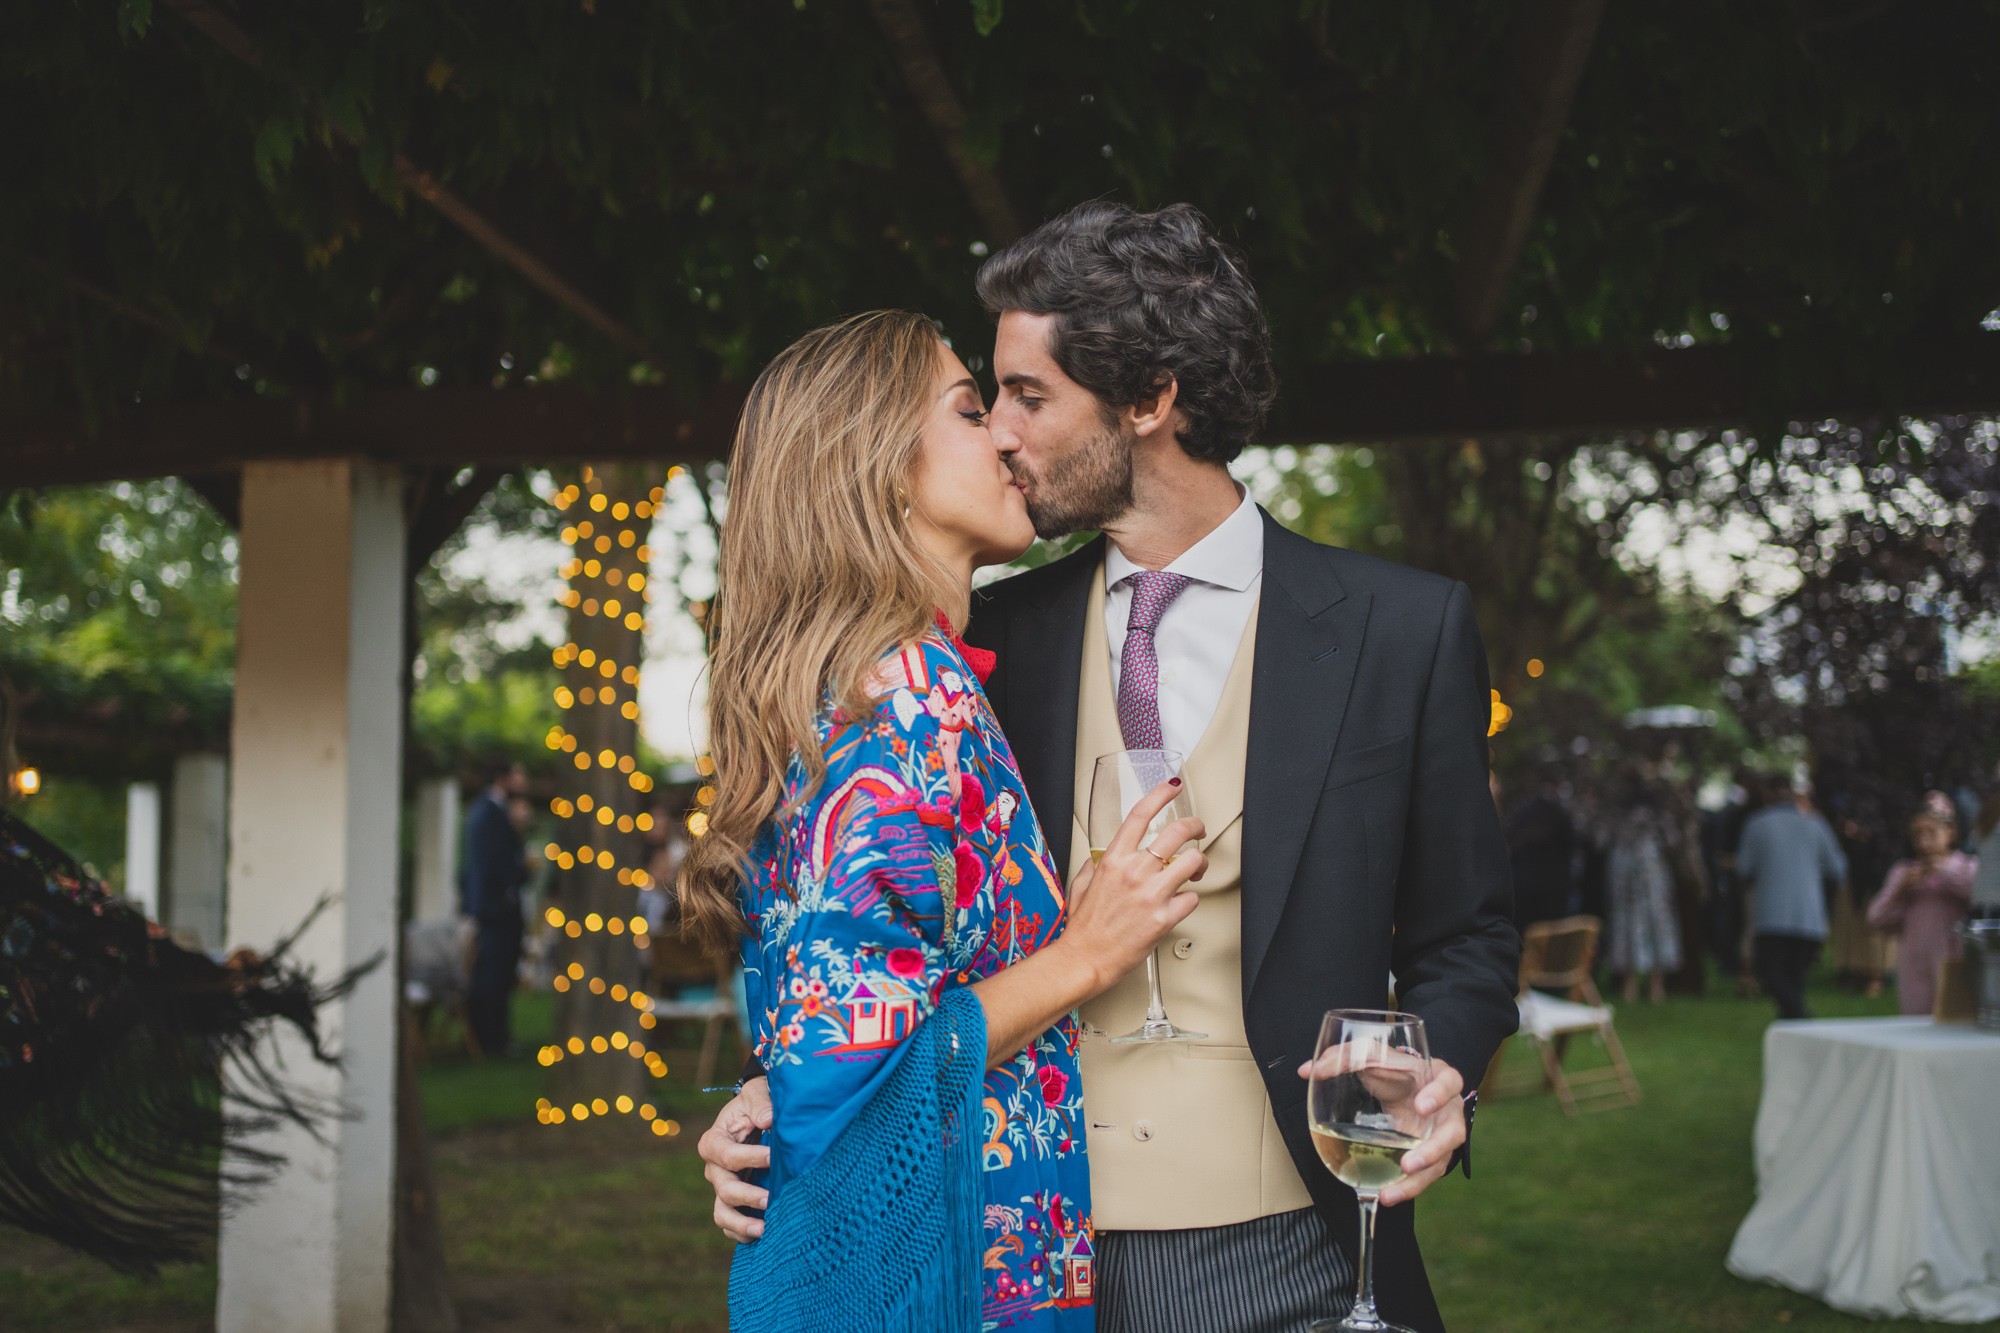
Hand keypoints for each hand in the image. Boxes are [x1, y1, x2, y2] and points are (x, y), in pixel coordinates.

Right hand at [700, 1077, 772, 1241]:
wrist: (755, 1115)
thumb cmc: (755, 1104)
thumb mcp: (756, 1095)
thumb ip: (760, 1104)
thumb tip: (768, 1120)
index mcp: (714, 1141)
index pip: (726, 1155)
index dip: (748, 1158)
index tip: (772, 1157)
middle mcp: (714, 1168)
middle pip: (724, 1188)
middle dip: (747, 1195)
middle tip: (770, 1199)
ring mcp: (721, 1187)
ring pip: (722, 1213)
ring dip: (741, 1223)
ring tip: (763, 1229)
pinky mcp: (732, 1202)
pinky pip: (729, 1225)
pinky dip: (741, 1233)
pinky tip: (761, 1237)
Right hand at [1061, 780, 1205, 990]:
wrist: (1086, 958)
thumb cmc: (1084, 927)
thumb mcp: (1081, 884)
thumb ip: (1095, 865)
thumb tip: (1103, 856)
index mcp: (1113, 859)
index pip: (1140, 815)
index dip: (1161, 794)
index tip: (1172, 786)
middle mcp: (1134, 871)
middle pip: (1176, 832)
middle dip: (1195, 826)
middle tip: (1199, 830)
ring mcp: (1151, 894)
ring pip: (1192, 862)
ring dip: (1199, 863)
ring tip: (1196, 869)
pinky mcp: (1164, 917)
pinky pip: (1192, 898)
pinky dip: (1190, 899)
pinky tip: (1179, 903)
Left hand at [1292, 1053, 1464, 1206]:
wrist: (1403, 1089)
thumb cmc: (1391, 1069)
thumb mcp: (1370, 1056)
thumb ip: (1343, 1058)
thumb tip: (1307, 1070)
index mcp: (1438, 1077)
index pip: (1449, 1081)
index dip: (1439, 1094)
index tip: (1420, 1106)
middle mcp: (1447, 1109)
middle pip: (1453, 1131)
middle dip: (1434, 1150)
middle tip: (1408, 1163)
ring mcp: (1442, 1135)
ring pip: (1440, 1162)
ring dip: (1417, 1180)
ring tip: (1389, 1193)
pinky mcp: (1432, 1156)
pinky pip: (1425, 1176)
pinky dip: (1406, 1188)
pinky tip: (1384, 1195)